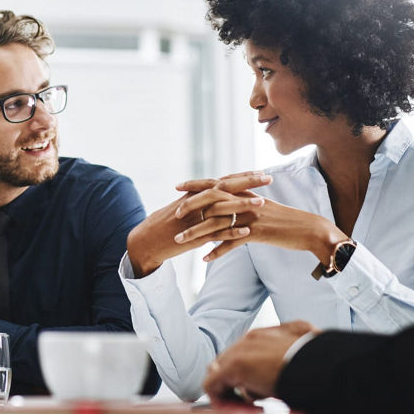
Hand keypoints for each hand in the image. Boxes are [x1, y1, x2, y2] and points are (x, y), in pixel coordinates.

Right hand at [126, 171, 269, 276]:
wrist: (145, 242)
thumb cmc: (162, 226)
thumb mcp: (180, 208)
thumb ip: (197, 201)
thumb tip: (213, 195)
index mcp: (194, 195)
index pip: (222, 181)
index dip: (241, 176)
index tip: (259, 171)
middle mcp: (195, 203)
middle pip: (225, 188)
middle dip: (248, 182)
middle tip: (268, 178)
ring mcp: (195, 219)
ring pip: (222, 209)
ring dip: (243, 206)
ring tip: (262, 204)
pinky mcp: (194, 237)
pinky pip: (215, 233)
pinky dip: (231, 232)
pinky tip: (246, 232)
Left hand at [184, 197, 345, 264]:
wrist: (309, 229)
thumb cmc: (286, 220)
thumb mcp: (263, 207)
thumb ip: (245, 202)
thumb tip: (228, 203)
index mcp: (246, 193)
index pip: (216, 185)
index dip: (196, 185)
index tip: (178, 187)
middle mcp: (246, 201)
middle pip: (212, 201)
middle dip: (191, 207)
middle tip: (175, 214)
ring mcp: (250, 216)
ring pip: (217, 224)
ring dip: (196, 234)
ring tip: (180, 242)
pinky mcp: (257, 233)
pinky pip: (232, 243)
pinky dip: (217, 251)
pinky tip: (204, 259)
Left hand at [202, 321, 318, 404]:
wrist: (320, 366)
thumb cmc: (322, 362)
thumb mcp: (310, 347)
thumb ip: (298, 347)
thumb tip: (308, 344)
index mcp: (270, 334)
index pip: (248, 352)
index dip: (252, 374)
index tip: (265, 390)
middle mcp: (252, 338)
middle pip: (231, 361)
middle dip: (241, 383)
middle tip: (259, 401)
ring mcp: (240, 351)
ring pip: (220, 372)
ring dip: (232, 391)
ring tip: (254, 405)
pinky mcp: (233, 367)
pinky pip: (212, 385)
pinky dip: (220, 399)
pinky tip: (239, 409)